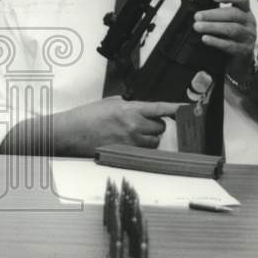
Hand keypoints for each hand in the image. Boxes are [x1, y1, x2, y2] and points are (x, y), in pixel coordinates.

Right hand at [0, 96, 181, 156]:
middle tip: (140, 123)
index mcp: (129, 109)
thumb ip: (127, 105)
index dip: (175, 108)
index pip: (159, 108)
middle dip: (154, 125)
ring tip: (131, 134)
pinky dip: (140, 148)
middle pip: (160, 127)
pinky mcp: (126, 154)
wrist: (70, 133)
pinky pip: (143, 152)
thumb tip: (138, 109)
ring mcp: (130, 142)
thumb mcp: (107, 104)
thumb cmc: (85, 117)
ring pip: (154, 141)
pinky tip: (126, 144)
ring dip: (148, 138)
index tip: (186, 108)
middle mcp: (133, 125)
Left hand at [194, 0, 256, 81]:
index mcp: (245, 11)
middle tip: (197, 16)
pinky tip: (205, 39)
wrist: (241, 60)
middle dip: (213, 14)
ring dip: (212, 27)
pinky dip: (216, 41)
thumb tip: (198, 10)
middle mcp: (249, 22)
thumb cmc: (232, 36)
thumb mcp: (228, 21)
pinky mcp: (243, 50)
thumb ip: (218, 14)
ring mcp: (248, 36)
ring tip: (198, 26)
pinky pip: (230, 45)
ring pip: (231, 29)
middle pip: (233, 14)